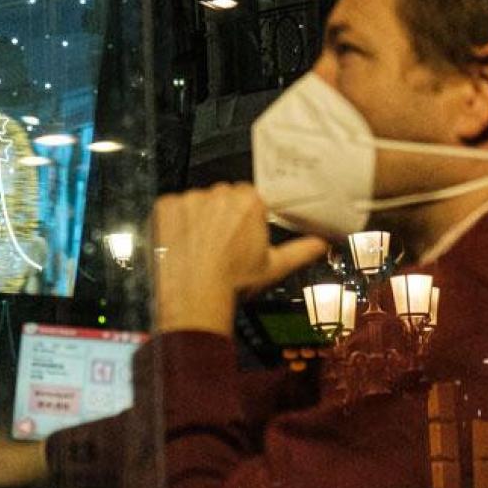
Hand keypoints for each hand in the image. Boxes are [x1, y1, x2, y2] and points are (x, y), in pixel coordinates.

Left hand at [151, 183, 327, 334]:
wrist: (195, 295)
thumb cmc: (234, 281)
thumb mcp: (273, 266)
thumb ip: (301, 250)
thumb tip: (322, 243)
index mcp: (249, 201)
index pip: (247, 198)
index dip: (242, 218)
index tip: (238, 235)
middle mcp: (220, 193)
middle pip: (222, 197)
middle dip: (221, 215)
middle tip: (219, 244)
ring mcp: (190, 198)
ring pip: (197, 202)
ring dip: (196, 218)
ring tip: (198, 246)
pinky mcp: (166, 205)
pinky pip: (171, 207)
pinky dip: (174, 222)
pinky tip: (180, 243)